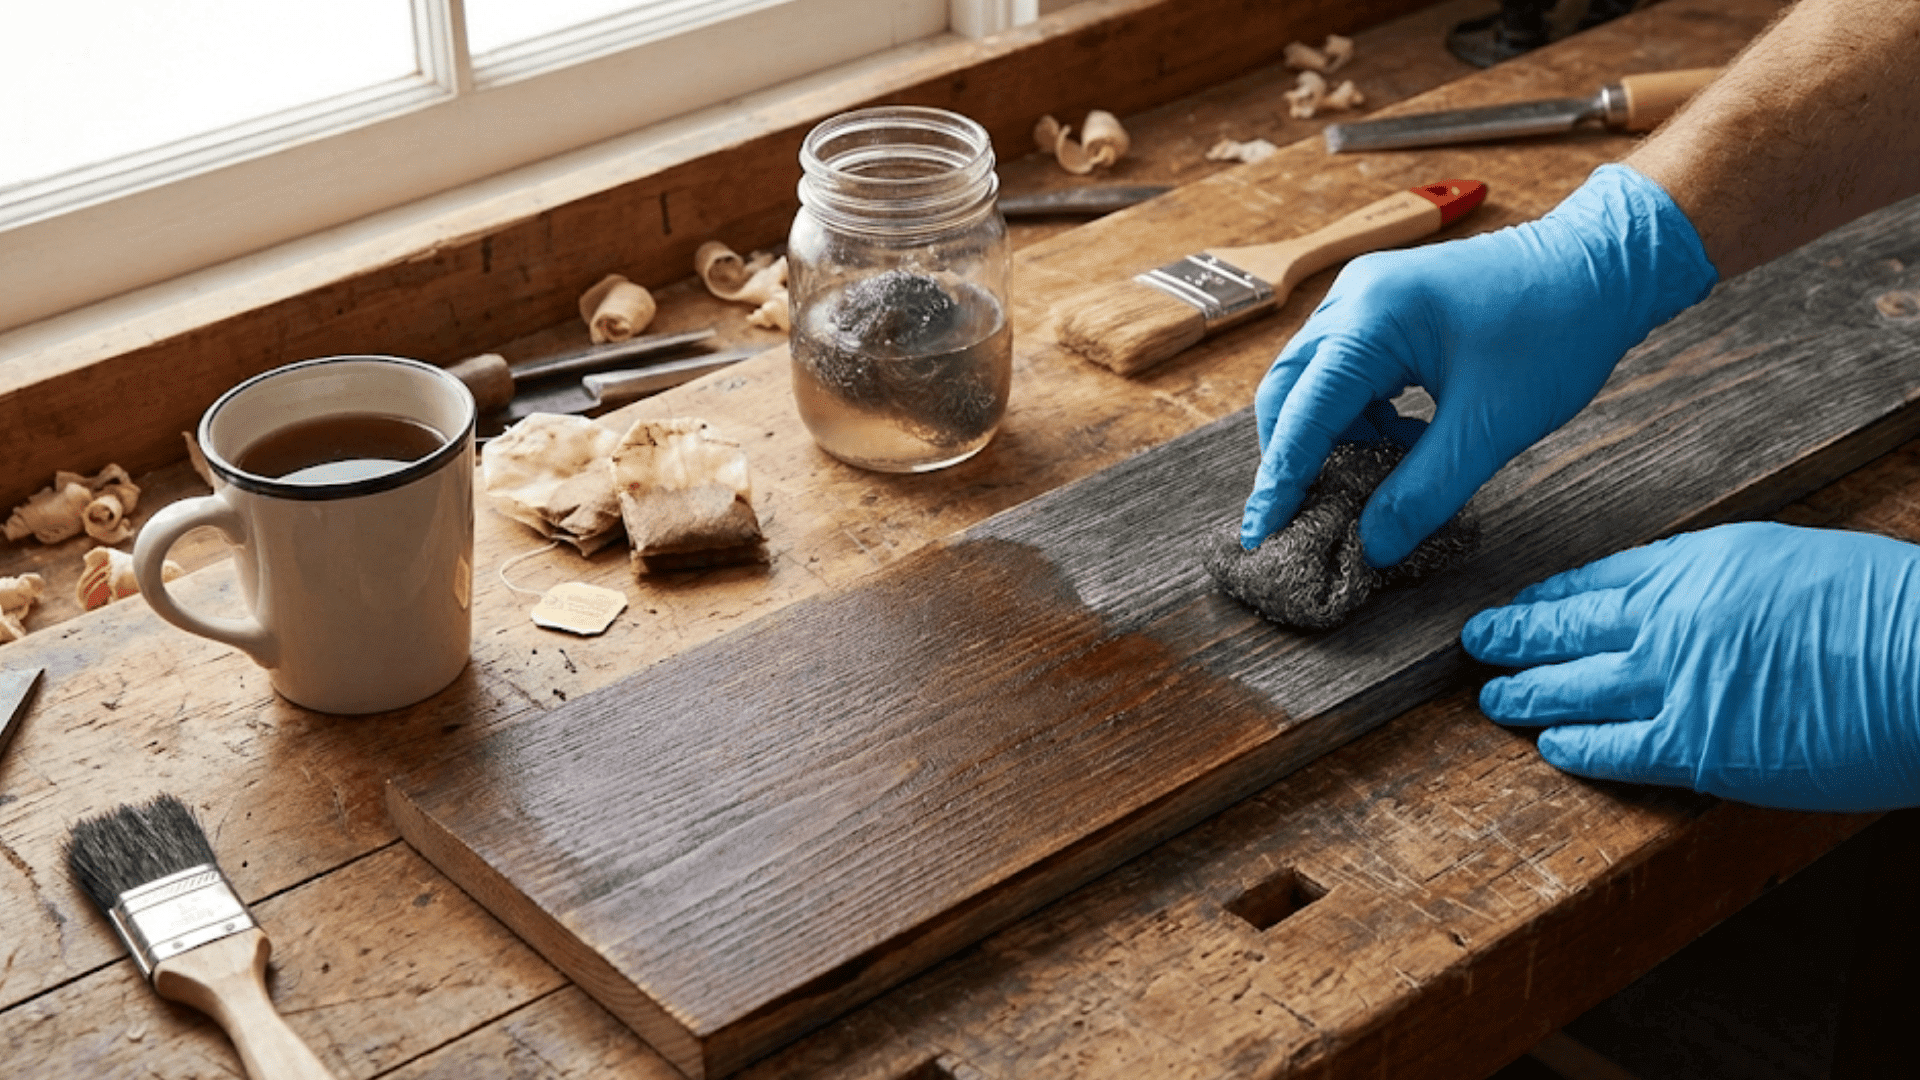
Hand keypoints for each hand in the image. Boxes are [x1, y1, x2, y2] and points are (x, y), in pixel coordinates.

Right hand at [1240, 164, 1717, 564]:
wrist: (1603, 266)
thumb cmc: (1557, 331)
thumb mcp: (1489, 428)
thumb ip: (1423, 492)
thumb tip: (1373, 546)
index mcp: (1372, 319)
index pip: (1302, 413)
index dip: (1280, 481)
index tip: (1262, 534)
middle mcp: (1353, 298)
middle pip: (1287, 391)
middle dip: (1293, 457)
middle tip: (1304, 517)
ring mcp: (1365, 296)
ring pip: (1313, 382)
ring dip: (1330, 438)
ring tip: (1370, 483)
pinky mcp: (1385, 306)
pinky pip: (1345, 370)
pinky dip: (1357, 416)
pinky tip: (1399, 445)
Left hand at [1462, 523, 1919, 811]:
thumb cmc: (1885, 609)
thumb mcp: (1788, 561)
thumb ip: (1721, 581)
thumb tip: (1683, 600)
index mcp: (1697, 564)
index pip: (1599, 578)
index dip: (1552, 595)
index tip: (1523, 602)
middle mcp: (1672, 619)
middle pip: (1567, 628)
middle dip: (1513, 635)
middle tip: (1476, 640)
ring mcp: (1677, 683)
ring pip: (1572, 688)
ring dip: (1525, 693)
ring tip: (1493, 697)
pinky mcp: (1696, 746)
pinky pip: (1613, 748)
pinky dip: (1575, 746)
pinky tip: (1552, 746)